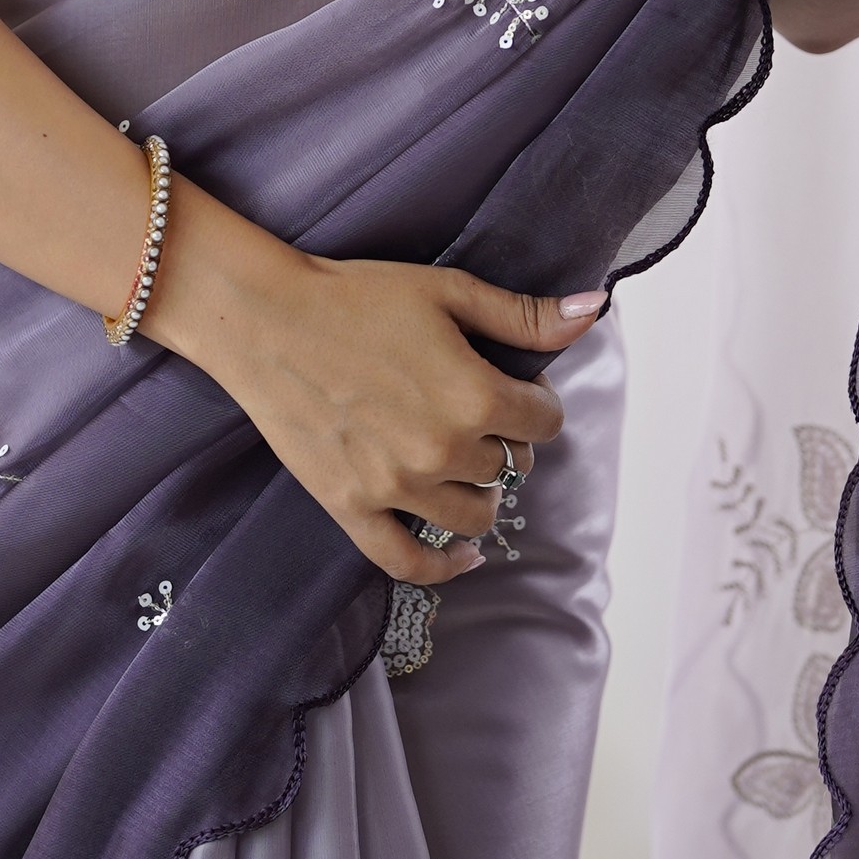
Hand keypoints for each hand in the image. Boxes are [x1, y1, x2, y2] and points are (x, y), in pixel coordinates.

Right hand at [143, 199, 605, 582]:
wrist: (265, 319)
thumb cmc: (355, 296)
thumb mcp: (447, 291)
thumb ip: (523, 314)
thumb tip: (593, 310)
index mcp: (474, 396)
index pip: (544, 421)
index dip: (536, 400)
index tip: (515, 387)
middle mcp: (442, 451)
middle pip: (511, 466)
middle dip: (505, 440)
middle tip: (476, 412)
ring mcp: (396, 487)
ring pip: (475, 514)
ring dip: (482, 491)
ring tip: (466, 465)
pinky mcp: (352, 507)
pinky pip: (410, 562)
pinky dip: (445, 567)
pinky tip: (465, 554)